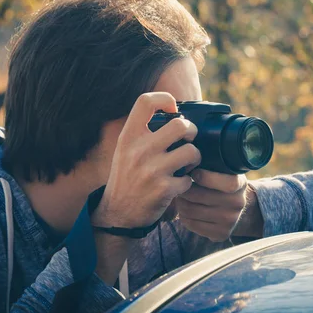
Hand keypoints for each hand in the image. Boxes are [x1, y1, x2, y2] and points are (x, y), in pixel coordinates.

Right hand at [93, 92, 201, 228]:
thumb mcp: (125, 150)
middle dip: (192, 131)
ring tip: (187, 164)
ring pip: (191, 151)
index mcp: (128, 136)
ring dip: (194, 158)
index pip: (145, 102)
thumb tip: (174, 113)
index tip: (172, 108)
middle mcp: (139, 150)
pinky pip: (189, 178)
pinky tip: (178, 184)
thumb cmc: (126, 178)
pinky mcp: (163, 189)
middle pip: (180, 124)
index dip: (164, 98)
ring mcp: (151, 170)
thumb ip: (143, 132)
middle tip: (188, 140)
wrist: (117, 214)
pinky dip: (187, 182)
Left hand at [175, 169, 246, 241]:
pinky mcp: (221, 233)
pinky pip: (191, 224)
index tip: (194, 173)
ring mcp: (230, 220)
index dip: (204, 177)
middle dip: (184, 189)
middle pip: (199, 196)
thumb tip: (187, 158)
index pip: (225, 182)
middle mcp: (238, 203)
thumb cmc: (220, 183)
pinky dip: (183, 216)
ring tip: (181, 197)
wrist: (234, 208)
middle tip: (177, 184)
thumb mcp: (223, 171)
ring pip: (191, 210)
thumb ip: (210, 165)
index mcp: (240, 184)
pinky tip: (186, 210)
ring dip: (180, 203)